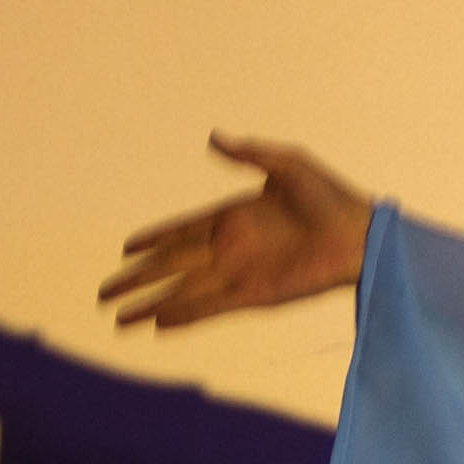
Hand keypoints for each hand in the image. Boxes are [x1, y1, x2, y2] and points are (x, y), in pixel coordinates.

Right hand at [101, 136, 370, 332]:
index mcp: (233, 216)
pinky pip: (210, 308)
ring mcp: (239, 274)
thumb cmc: (330, 196)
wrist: (360, 232)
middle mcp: (229, 248)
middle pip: (171, 266)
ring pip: (183, 292)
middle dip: (137, 280)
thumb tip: (213, 137)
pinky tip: (156, 325)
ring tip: (119, 321)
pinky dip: (184, 316)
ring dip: (150, 305)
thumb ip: (247, 153)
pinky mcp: (254, 296)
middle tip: (104, 294)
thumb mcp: (287, 163)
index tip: (125, 248)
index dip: (153, 240)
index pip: (181, 231)